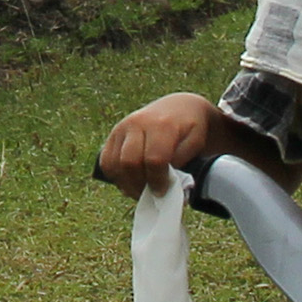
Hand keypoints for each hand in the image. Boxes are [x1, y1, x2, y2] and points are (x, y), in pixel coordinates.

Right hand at [98, 94, 221, 195]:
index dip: (157, 181)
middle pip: (129, 162)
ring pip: (114, 164)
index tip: (162, 192)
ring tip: (140, 190)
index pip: (154, 159)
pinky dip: (115, 176)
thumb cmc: (190, 129)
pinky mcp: (114, 133)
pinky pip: (106, 160)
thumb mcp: (195, 143)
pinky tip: (128, 181)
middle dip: (139, 185)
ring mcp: (123, 127)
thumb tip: (165, 185)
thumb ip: (181, 162)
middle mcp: (138, 123)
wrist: (178, 106)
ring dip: (126, 184)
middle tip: (150, 194)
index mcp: (162, 125)